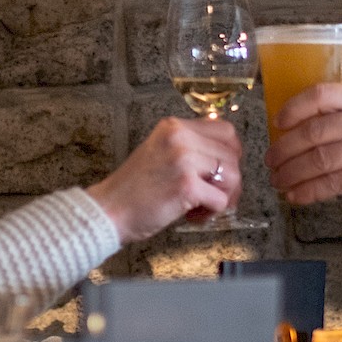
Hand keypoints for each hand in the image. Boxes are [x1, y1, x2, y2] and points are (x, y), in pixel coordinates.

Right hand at [86, 117, 242, 243]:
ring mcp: (184, 160)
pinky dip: (211, 212)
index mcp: (173, 127)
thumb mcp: (159, 152)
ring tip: (200, 206)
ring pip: (232, 176)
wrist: (108, 210)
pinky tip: (192, 214)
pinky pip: (221, 200)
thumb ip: (188, 148)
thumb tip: (225, 156)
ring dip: (222, 197)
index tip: (223, 169)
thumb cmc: (132, 190)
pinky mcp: (187, 185)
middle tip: (214, 194)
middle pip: (232, 154)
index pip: (224, 129)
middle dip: (229, 179)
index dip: (231, 152)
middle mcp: (180, 137)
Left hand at [264, 84, 341, 232]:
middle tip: (270, 161)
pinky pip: (330, 184)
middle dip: (283, 150)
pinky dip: (308, 191)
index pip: (320, 95)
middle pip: (311, 132)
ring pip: (317, 160)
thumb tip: (305, 130)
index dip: (292, 109)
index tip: (277, 123)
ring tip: (278, 181)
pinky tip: (296, 195)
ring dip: (291, 173)